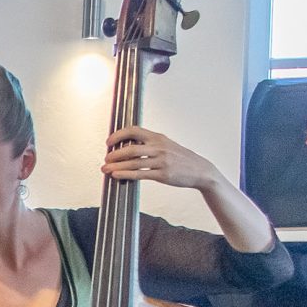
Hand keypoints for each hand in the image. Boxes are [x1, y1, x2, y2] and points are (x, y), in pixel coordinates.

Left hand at [104, 126, 220, 194]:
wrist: (200, 171)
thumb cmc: (181, 159)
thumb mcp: (166, 145)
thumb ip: (149, 144)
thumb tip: (127, 147)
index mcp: (158, 138)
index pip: (134, 130)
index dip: (118, 135)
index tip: (108, 142)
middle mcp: (159, 147)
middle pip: (131, 148)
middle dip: (114, 154)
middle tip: (106, 158)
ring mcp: (162, 161)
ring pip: (133, 162)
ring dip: (116, 166)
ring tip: (105, 169)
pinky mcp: (163, 174)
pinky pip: (141, 174)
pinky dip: (126, 174)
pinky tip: (116, 175)